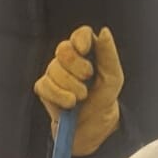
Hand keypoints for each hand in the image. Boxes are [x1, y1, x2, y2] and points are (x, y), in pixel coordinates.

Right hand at [34, 26, 123, 157]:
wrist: (92, 126)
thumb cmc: (103, 99)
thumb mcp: (113, 78)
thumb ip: (109, 54)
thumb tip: (105, 31)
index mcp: (87, 51)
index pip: (81, 34)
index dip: (81, 40)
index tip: (85, 51)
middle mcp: (68, 58)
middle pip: (64, 49)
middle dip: (76, 66)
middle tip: (87, 80)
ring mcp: (54, 72)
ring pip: (54, 68)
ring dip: (70, 85)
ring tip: (80, 98)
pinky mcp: (44, 88)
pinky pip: (45, 85)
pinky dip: (58, 96)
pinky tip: (69, 104)